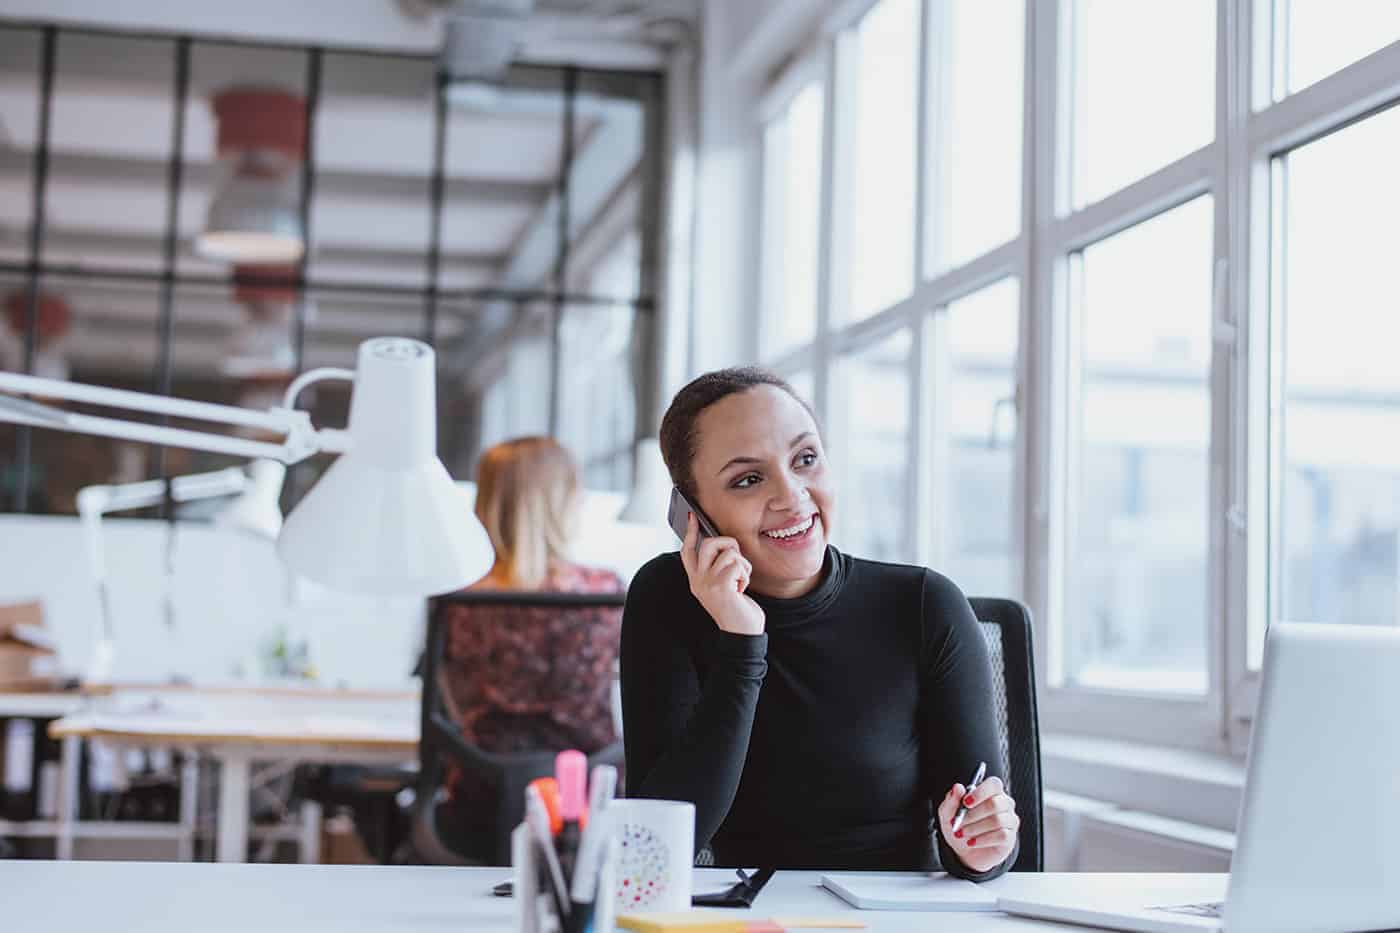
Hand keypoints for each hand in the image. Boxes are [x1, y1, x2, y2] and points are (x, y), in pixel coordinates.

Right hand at [679, 511, 764, 635]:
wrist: (742, 633)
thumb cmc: (737, 609)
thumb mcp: (722, 586)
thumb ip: (717, 568)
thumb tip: (723, 544)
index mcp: (696, 580)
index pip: (687, 551)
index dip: (690, 532)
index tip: (692, 516)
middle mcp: (697, 581)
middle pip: (709, 543)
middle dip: (729, 544)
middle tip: (737, 560)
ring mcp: (707, 583)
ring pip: (729, 552)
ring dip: (743, 565)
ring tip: (740, 582)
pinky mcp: (720, 586)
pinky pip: (737, 564)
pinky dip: (746, 575)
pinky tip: (742, 589)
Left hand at [937, 776, 1018, 873]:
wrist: (964, 852)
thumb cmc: (958, 826)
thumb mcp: (948, 813)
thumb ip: (952, 800)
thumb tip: (958, 787)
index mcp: (990, 792)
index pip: (994, 784)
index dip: (980, 792)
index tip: (965, 802)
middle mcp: (1003, 803)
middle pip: (995, 804)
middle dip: (973, 815)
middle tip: (957, 822)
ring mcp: (1009, 820)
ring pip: (997, 820)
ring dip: (975, 828)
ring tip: (961, 833)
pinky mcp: (1010, 837)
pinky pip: (1001, 835)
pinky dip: (983, 840)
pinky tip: (971, 842)